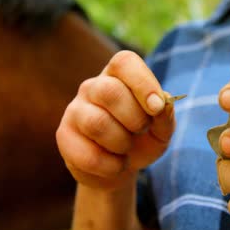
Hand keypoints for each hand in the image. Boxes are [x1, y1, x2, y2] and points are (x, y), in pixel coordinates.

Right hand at [56, 51, 174, 190]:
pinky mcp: (64, 136)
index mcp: (119, 76)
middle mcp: (93, 87)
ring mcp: (75, 110)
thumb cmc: (143, 139)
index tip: (157, 107)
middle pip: (109, 91)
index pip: (124, 62)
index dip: (143, 83)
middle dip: (135, 118)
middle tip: (141, 130)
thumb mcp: (162, 129)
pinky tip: (115, 163)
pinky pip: (88, 154)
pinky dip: (111, 165)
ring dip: (122, 143)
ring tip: (126, 148)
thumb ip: (165, 116)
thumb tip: (162, 104)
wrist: (120, 167)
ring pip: (97, 123)